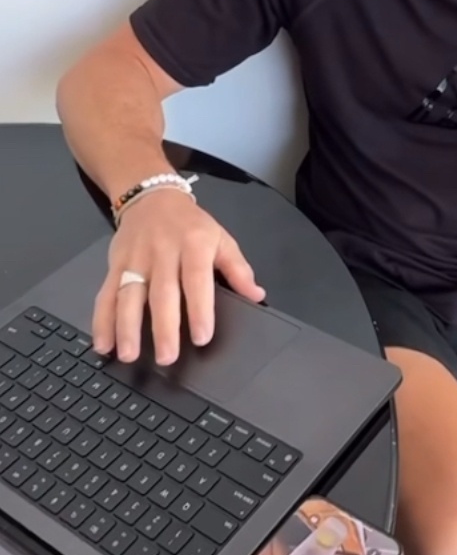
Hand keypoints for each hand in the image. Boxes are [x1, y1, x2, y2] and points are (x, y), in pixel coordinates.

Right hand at [92, 192, 264, 365]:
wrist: (152, 196)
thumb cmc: (190, 225)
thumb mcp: (221, 238)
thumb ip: (238, 269)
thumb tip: (257, 295)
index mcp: (194, 245)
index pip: (197, 280)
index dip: (200, 309)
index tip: (202, 337)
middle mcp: (163, 252)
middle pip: (162, 293)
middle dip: (163, 327)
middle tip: (167, 357)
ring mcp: (135, 259)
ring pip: (129, 295)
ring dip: (126, 327)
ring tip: (129, 354)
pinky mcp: (114, 265)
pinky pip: (106, 294)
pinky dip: (101, 320)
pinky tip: (103, 343)